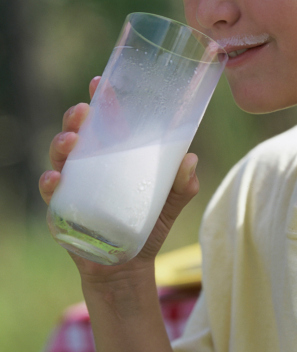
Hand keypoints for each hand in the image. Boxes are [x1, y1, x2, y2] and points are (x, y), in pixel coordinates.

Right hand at [39, 76, 199, 282]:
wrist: (129, 269)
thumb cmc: (148, 225)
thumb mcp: (171, 202)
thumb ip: (183, 184)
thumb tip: (191, 159)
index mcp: (113, 156)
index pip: (103, 122)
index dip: (99, 101)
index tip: (100, 83)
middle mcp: (89, 167)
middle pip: (76, 134)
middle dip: (76, 119)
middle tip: (83, 111)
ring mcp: (73, 188)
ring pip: (59, 159)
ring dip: (61, 145)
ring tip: (71, 142)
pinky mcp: (63, 212)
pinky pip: (51, 196)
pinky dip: (50, 185)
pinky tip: (56, 180)